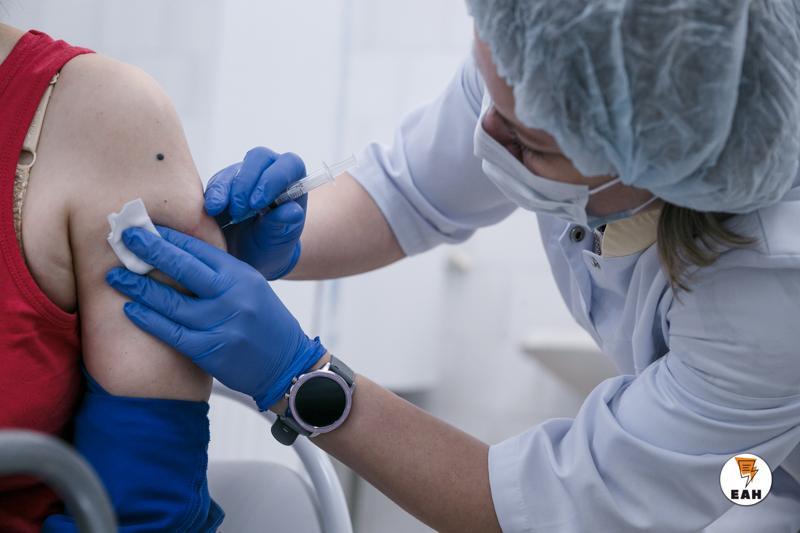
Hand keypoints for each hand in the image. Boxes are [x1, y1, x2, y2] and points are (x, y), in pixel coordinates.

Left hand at [105, 225, 325, 409]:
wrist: (288, 364)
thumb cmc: (266, 324)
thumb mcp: (251, 288)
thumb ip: (220, 274)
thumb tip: (176, 256)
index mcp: (241, 275)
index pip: (199, 249)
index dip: (169, 237)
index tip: (144, 227)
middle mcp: (232, 296)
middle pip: (183, 268)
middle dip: (150, 251)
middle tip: (124, 238)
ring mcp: (222, 324)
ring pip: (172, 302)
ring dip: (139, 287)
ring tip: (115, 276)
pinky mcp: (211, 351)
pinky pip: (173, 332)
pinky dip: (149, 320)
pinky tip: (131, 310)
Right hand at [205, 147, 306, 279]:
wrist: (248, 256)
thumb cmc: (271, 245)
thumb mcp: (279, 240)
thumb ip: (284, 224)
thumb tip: (292, 211)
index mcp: (292, 182)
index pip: (290, 164)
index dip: (275, 178)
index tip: (259, 202)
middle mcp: (269, 173)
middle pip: (259, 158)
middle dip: (247, 182)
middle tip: (240, 210)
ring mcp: (245, 176)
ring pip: (235, 170)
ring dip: (228, 190)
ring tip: (228, 214)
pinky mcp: (223, 184)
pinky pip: (216, 182)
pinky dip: (214, 195)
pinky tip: (212, 209)